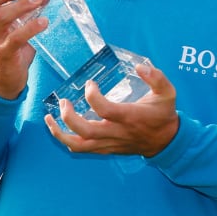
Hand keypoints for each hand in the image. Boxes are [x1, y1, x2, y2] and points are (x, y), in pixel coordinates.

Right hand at [0, 0, 52, 99]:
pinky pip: (16, 39)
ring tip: (38, 0)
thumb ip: (32, 4)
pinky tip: (44, 22)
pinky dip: (31, 28)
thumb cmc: (13, 47)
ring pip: (1, 18)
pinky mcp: (6, 54)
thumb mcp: (19, 24)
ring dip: (21, 6)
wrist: (6, 80)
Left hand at [44, 64, 179, 157]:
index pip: (104, 109)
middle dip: (68, 116)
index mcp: (129, 117)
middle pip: (85, 131)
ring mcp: (109, 143)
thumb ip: (157, 77)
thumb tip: (140, 66)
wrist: (165, 142)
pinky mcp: (105, 148)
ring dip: (60, 132)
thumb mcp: (167, 93)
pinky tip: (59, 128)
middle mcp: (116, 132)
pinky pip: (82, 149)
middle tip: (63, 101)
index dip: (92, 95)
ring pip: (79, 145)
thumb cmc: (163, 115)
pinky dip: (67, 140)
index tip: (90, 83)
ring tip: (49, 118)